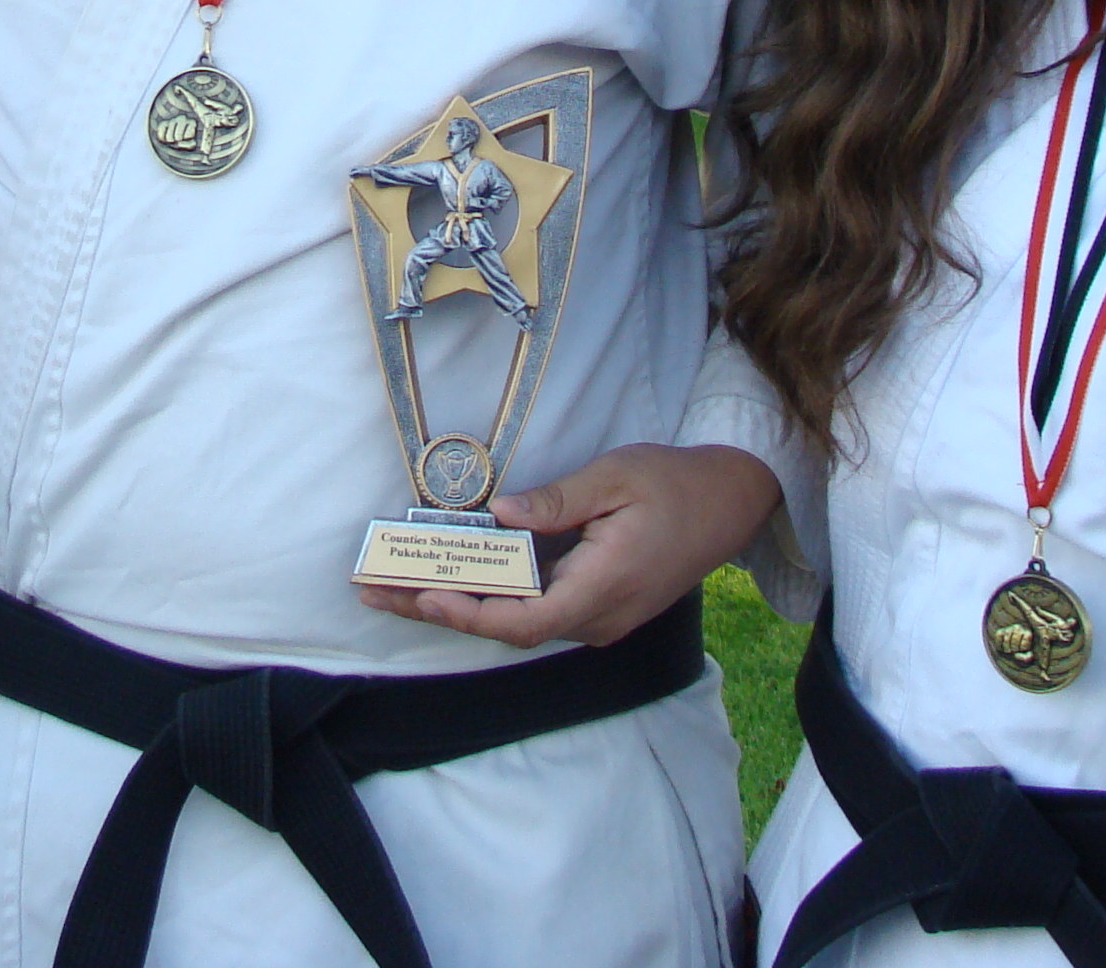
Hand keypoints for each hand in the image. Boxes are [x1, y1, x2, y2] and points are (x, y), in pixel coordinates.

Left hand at [357, 441, 780, 649]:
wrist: (731, 502)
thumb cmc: (675, 483)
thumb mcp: (616, 478)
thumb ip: (557, 501)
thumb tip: (500, 514)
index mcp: (604, 587)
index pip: (525, 620)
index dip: (470, 613)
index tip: (423, 597)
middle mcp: (600, 617)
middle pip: (509, 627)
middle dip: (439, 609)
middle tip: (374, 592)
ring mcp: (601, 619)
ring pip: (519, 622)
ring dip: (460, 605)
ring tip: (396, 586)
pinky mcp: (600, 608)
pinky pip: (537, 611)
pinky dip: (491, 598)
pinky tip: (453, 580)